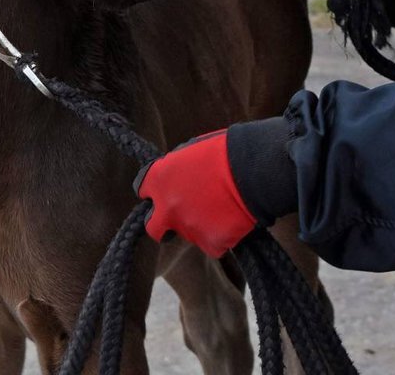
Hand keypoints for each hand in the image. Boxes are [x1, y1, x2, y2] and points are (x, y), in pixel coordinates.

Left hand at [134, 130, 256, 257]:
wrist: (252, 170)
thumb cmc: (224, 151)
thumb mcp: (189, 150)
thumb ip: (174, 169)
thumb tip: (173, 178)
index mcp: (159, 179)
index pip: (142, 191)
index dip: (154, 192)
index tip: (163, 192)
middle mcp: (167, 207)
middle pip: (154, 226)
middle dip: (164, 222)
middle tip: (182, 214)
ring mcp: (188, 228)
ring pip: (187, 234)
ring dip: (198, 225)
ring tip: (219, 207)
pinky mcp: (210, 244)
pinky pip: (211, 244)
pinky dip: (219, 237)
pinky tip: (230, 220)